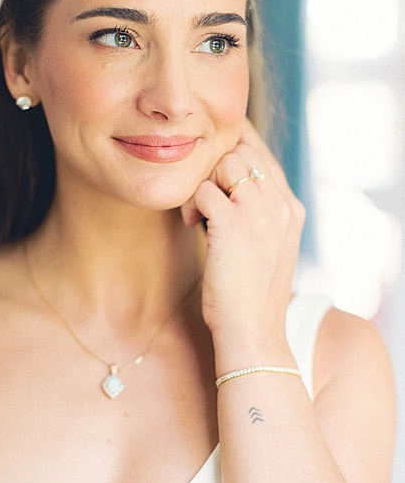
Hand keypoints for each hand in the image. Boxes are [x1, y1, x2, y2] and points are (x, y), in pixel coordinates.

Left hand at [181, 119, 304, 363]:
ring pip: (225, 161)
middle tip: (203, 199)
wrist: (253, 332)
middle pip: (243, 150)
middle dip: (214, 167)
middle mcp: (282, 204)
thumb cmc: (250, 294)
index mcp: (292, 208)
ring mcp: (260, 212)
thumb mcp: (267, 247)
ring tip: (198, 214)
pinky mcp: (233, 223)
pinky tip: (191, 224)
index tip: (209, 166)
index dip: (233, 152)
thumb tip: (227, 186)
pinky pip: (203, 189)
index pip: (262, 154)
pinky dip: (191, 204)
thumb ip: (258, 213)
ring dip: (203, 182)